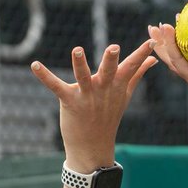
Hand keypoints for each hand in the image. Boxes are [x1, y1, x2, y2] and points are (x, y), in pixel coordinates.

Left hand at [30, 39, 155, 169]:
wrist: (92, 147)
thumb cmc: (108, 117)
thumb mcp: (124, 95)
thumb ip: (137, 75)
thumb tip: (153, 61)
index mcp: (117, 85)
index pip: (132, 67)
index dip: (142, 54)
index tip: (153, 40)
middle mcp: (103, 89)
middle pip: (109, 72)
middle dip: (111, 60)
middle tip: (114, 48)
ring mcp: (87, 97)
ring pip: (83, 77)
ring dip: (80, 64)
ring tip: (77, 50)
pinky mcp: (69, 102)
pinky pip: (56, 87)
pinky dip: (45, 76)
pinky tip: (35, 65)